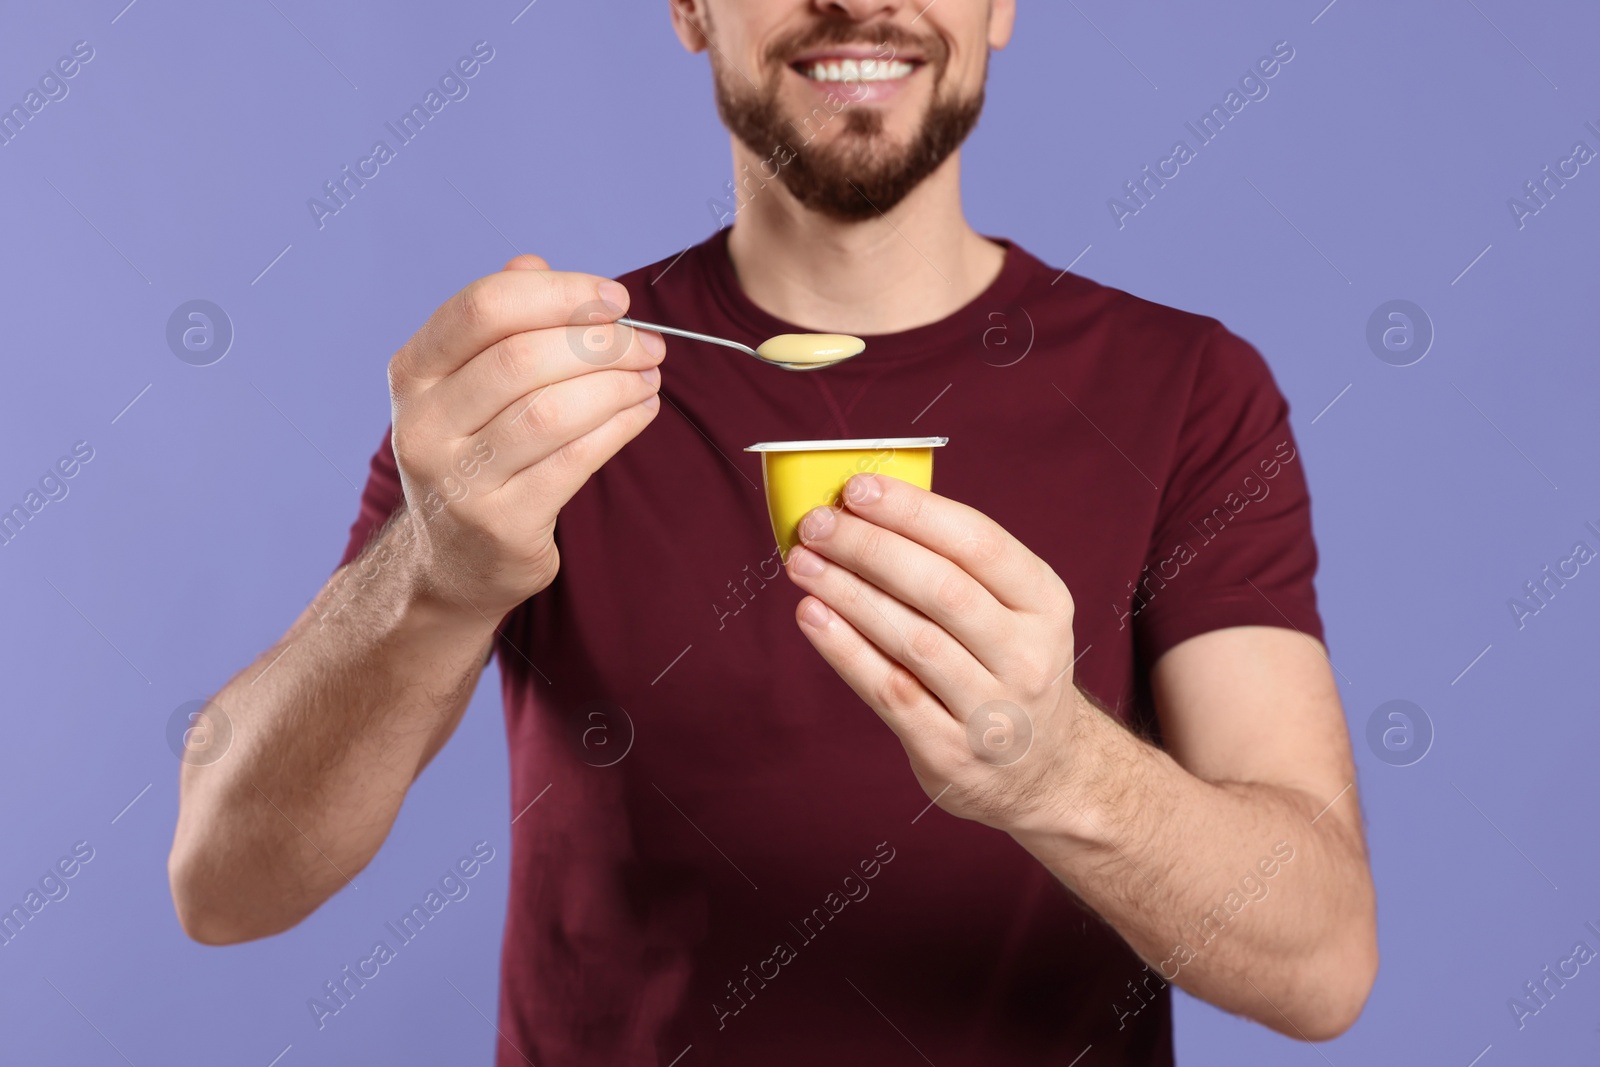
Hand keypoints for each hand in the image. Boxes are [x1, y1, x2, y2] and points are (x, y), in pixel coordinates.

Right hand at [386, 254, 663, 619]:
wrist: (454, 562)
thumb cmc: (477, 452)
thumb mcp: (469, 385)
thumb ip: (500, 324)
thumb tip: (535, 264)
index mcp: (413, 373)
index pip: (483, 308)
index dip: (559, 293)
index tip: (617, 297)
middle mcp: (423, 425)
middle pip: (521, 359)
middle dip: (601, 343)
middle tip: (649, 343)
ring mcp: (457, 480)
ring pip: (551, 412)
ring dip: (617, 385)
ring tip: (650, 375)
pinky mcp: (502, 525)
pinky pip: (574, 462)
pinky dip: (620, 428)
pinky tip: (643, 410)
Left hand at [784, 473, 1088, 833]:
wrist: (1042, 770)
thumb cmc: (1006, 666)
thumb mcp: (1015, 610)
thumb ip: (956, 565)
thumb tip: (866, 509)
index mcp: (1045, 603)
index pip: (979, 544)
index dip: (914, 511)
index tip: (857, 488)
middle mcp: (1028, 656)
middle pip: (942, 589)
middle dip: (870, 548)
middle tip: (817, 524)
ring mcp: (993, 711)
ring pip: (912, 640)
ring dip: (849, 594)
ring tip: (802, 563)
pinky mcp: (952, 752)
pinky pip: (889, 691)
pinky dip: (845, 650)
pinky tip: (813, 616)